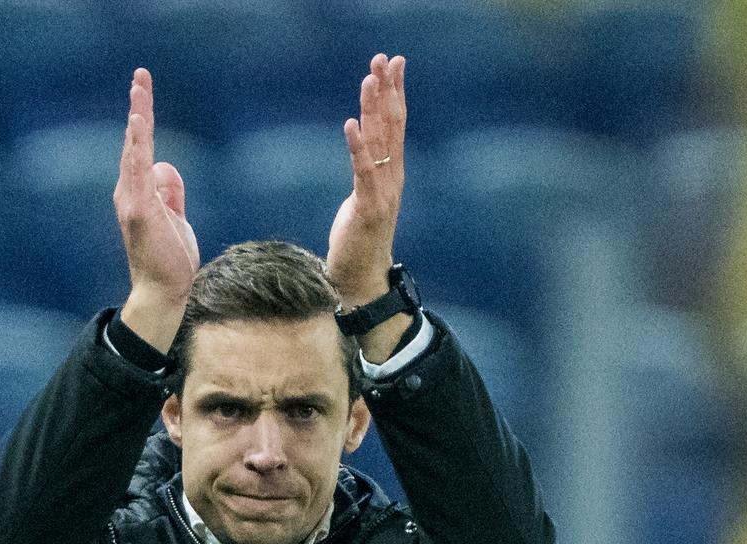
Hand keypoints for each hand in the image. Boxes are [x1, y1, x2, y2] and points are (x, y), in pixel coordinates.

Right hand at [114, 68, 198, 349]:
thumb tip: (165, 165)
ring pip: (133, 151)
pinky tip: (139, 129)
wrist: (165, 290)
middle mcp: (129, 190)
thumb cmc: (169, 259)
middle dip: (138, 107)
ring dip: (137, 120)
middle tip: (141, 76)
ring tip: (140, 90)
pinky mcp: (138, 212)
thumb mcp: (175, 218)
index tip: (144, 87)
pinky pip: (137, 173)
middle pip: (134, 140)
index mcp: (138, 190)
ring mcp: (131, 200)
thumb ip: (170, 192)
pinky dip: (137, 149)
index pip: (141, 146)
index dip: (143, 117)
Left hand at [328, 53, 406, 309]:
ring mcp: (383, 194)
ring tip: (368, 80)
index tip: (393, 63)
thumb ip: (366, 169)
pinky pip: (363, 172)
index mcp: (392, 173)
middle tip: (385, 59)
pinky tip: (350, 125)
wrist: (363, 280)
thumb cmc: (360, 241)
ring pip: (381, 144)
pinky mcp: (367, 208)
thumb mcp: (364, 196)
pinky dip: (357, 147)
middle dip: (388, 91)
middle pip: (393, 126)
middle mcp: (393, 179)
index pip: (395, 125)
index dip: (395, 93)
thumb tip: (361, 142)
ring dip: (374, 110)